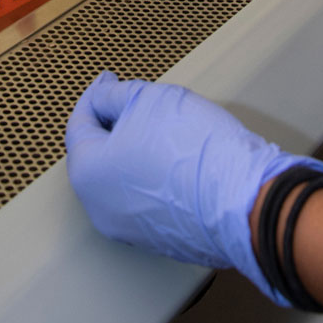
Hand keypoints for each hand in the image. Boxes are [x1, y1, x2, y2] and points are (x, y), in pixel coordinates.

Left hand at [65, 72, 322, 301]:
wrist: (243, 200)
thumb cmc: (195, 149)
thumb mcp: (147, 99)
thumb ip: (113, 95)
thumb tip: (102, 95)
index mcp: (89, 174)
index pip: (79, 125)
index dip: (95, 95)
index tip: (109, 80)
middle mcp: (101, 209)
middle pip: (99, 155)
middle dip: (114, 125)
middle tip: (134, 102)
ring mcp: (129, 231)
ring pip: (122, 179)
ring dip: (134, 152)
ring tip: (161, 131)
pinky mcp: (159, 241)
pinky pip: (146, 200)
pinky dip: (153, 178)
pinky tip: (176, 161)